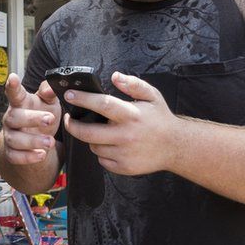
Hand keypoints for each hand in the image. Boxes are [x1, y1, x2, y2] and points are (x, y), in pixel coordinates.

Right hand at [0, 73, 60, 164]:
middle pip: (14, 117)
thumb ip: (49, 93)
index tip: (13, 77)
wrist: (37, 141)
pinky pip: (15, 156)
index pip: (14, 93)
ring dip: (33, 141)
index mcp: (20, 103)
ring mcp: (10, 136)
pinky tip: (41, 155)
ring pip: (14, 139)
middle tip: (50, 119)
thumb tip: (52, 87)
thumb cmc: (43, 115)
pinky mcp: (11, 152)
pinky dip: (28, 157)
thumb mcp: (49, 102)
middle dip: (32, 118)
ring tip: (50, 142)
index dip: (12, 86)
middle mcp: (11, 118)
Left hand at [63, 72, 178, 175]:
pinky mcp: (124, 168)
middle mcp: (126, 135)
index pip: (102, 105)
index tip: (69, 95)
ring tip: (99, 131)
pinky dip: (102, 152)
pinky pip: (102, 160)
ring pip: (94, 147)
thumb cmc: (160, 119)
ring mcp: (124, 154)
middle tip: (69, 118)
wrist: (175, 146)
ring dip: (91, 139)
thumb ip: (133, 84)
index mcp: (132, 115)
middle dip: (73, 125)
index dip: (82, 99)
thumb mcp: (152, 96)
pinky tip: (111, 145)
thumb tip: (114, 76)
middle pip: (88, 132)